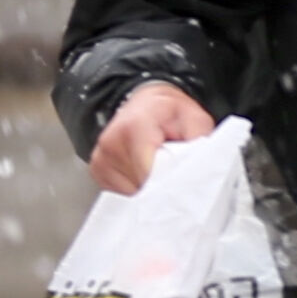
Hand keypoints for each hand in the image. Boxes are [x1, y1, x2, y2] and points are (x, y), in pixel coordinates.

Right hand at [88, 81, 217, 194]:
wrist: (147, 103)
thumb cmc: (170, 113)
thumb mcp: (195, 120)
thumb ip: (199, 145)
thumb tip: (198, 173)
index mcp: (136, 126)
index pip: (148, 173)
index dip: (167, 184)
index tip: (180, 185)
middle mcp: (112, 141)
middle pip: (139, 185)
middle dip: (159, 186)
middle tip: (171, 170)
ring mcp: (101, 157)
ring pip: (129, 194)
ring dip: (146, 188)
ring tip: (156, 167)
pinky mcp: (97, 170)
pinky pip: (119, 193)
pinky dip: (134, 188)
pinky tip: (143, 171)